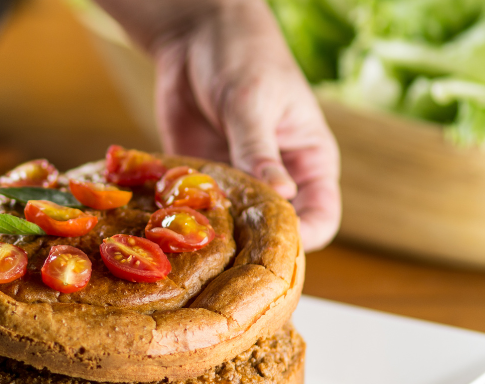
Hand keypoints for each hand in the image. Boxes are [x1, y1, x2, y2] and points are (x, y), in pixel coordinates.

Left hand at [97, 0, 340, 250]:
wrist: (195, 35)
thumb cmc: (242, 57)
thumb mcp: (252, 102)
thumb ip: (259, 150)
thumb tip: (282, 195)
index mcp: (308, 162)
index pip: (321, 217)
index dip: (303, 237)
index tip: (273, 245)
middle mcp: (275, 179)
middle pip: (273, 231)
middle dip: (250, 245)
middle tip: (221, 247)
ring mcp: (236, 181)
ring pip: (231, 227)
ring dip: (211, 233)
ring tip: (187, 231)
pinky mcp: (200, 179)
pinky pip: (194, 209)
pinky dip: (181, 216)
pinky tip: (163, 214)